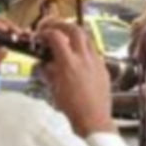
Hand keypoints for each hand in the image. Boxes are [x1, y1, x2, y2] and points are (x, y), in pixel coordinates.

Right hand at [37, 20, 113, 137]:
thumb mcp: (54, 89)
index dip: (46, 32)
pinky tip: (78, 56)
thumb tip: (45, 63)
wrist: (94, 120)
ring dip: (75, 35)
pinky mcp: (104, 69)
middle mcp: (85, 59)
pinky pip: (94, 52)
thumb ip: (49, 72)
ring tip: (66, 39)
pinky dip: (84, 49)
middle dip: (62, 25)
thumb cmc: (73, 109)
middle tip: (53, 27)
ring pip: (87, 39)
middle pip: (75, 30)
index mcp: (69, 64)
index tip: (41, 34)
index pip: (56, 37)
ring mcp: (97, 62)